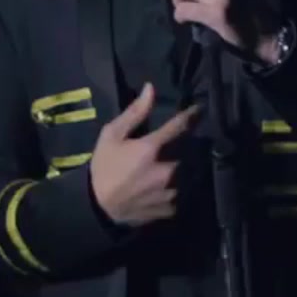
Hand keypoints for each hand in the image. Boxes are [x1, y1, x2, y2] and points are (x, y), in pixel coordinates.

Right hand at [89, 83, 198, 228]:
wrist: (98, 208)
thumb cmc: (104, 167)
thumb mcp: (111, 136)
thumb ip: (134, 113)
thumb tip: (151, 89)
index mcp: (152, 148)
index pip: (180, 125)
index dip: (191, 115)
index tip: (198, 110)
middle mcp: (167, 169)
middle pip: (187, 152)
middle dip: (186, 148)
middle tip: (179, 147)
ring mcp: (171, 191)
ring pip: (187, 174)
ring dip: (184, 169)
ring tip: (175, 168)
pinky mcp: (172, 207)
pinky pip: (181, 194)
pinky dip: (176, 189)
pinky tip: (165, 188)